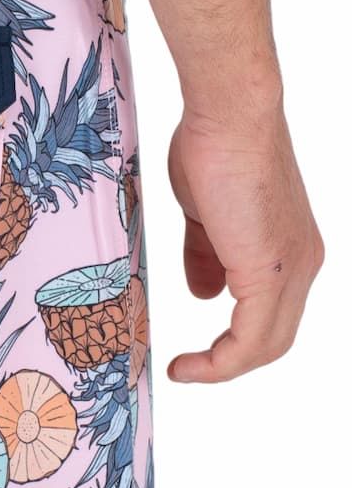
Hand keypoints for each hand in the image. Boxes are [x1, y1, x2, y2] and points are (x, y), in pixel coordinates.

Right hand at [166, 98, 322, 381]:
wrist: (229, 116)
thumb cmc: (214, 147)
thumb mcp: (204, 214)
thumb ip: (205, 256)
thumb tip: (203, 292)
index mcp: (290, 250)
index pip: (270, 315)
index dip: (233, 342)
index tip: (194, 352)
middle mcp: (303, 264)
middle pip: (273, 339)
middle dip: (228, 361)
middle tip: (188, 369)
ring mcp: (292, 270)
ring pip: (266, 344)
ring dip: (222, 367)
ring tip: (184, 371)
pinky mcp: (271, 273)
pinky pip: (251, 339)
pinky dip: (220, 361)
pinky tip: (190, 364)